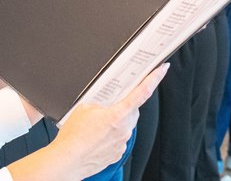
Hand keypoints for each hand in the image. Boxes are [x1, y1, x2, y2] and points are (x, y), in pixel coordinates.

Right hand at [45, 64, 167, 178]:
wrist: (67, 160)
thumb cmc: (73, 137)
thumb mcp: (84, 108)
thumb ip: (101, 101)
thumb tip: (106, 101)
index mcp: (118, 114)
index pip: (142, 92)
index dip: (155, 78)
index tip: (163, 69)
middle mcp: (124, 129)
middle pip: (133, 110)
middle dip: (123, 106)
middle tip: (108, 106)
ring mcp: (122, 142)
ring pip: (126, 125)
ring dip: (116, 122)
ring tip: (96, 126)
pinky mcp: (118, 153)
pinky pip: (120, 138)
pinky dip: (112, 135)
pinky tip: (97, 137)